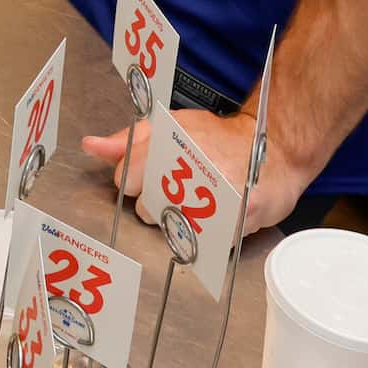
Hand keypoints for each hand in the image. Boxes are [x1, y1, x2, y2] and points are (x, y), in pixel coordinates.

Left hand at [81, 105, 308, 238]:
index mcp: (171, 139)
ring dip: (181, 223)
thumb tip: (91, 146)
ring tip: (198, 205)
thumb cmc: (219, 137)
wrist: (277, 146)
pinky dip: (207, 236)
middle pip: (146, 207)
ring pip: (174, 228)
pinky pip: (206, 241)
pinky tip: (216, 218)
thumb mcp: (172, 125)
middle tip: (179, 193)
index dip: (133, 183)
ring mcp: (218, 192)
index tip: (147, 180)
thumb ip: (129, 139)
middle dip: (156, 205)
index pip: (127, 176)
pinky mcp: (242, 215)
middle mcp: (193, 164)